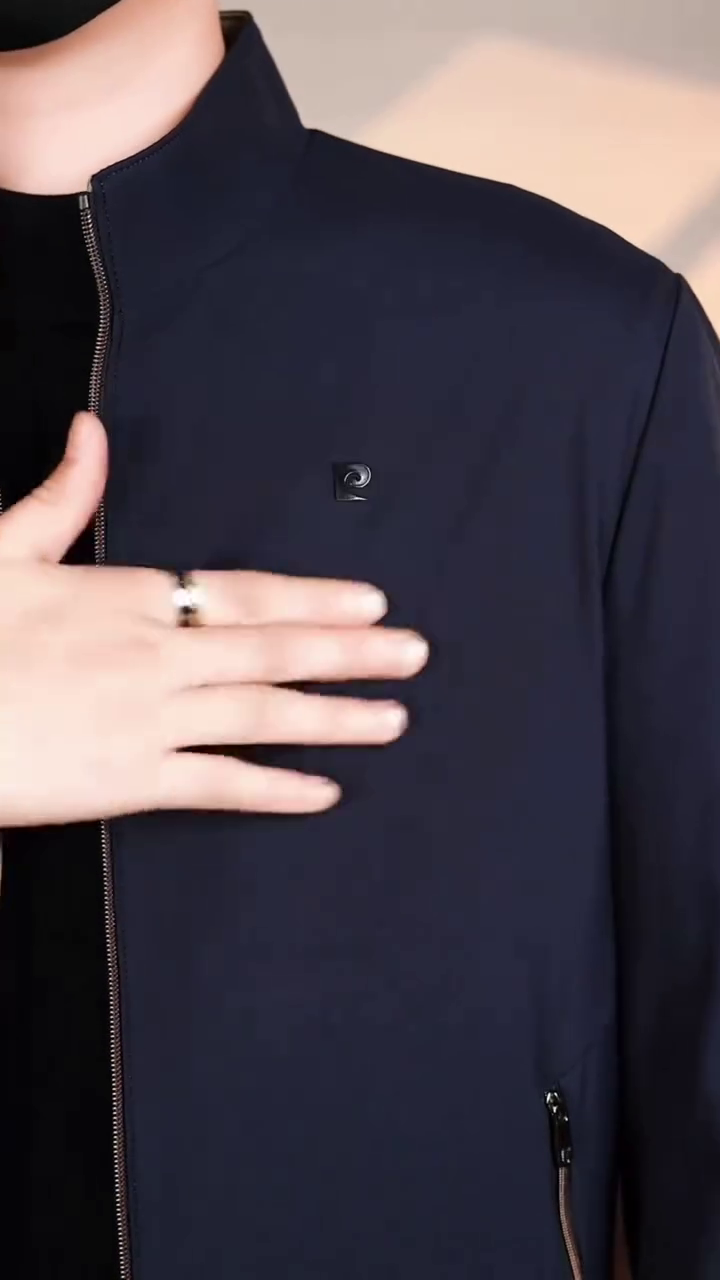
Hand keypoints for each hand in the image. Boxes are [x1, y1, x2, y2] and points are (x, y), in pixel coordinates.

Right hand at [0, 413, 428, 825]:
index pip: (243, 592)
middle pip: (272, 649)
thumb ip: (60, 495)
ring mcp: (148, 720)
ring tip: (393, 719)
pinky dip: (275, 789)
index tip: (372, 603)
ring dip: (334, 717)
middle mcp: (155, 656)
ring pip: (261, 714)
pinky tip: (324, 792)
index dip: (314, 598)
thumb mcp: (0, 548)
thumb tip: (92, 432)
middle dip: (351, 651)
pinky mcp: (129, 781)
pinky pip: (219, 786)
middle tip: (417, 655)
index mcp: (128, 596)